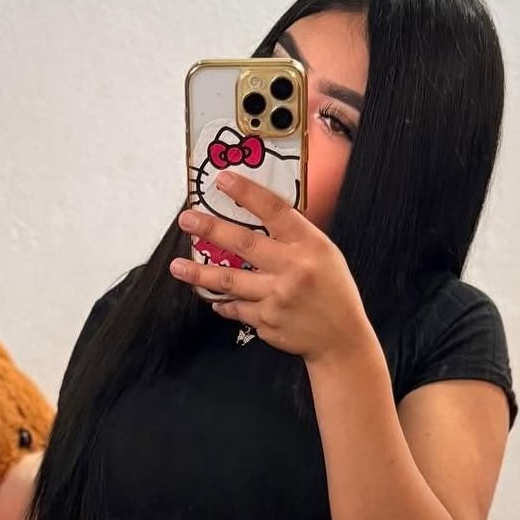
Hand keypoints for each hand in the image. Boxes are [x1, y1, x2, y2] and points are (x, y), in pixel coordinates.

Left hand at [170, 172, 373, 362]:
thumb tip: (258, 216)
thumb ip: (295, 238)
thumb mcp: (325, 254)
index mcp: (309, 246)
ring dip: (199, 273)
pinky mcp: (266, 322)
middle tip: (187, 220)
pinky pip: (236, 308)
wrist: (341, 339)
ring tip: (178, 266)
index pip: (274, 210)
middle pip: (244, 243)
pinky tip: (213, 298)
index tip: (223, 180)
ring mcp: (277, 297)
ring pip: (229, 281)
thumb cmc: (334, 292)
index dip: (247, 192)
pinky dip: (223, 302)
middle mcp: (292, 269)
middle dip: (210, 229)